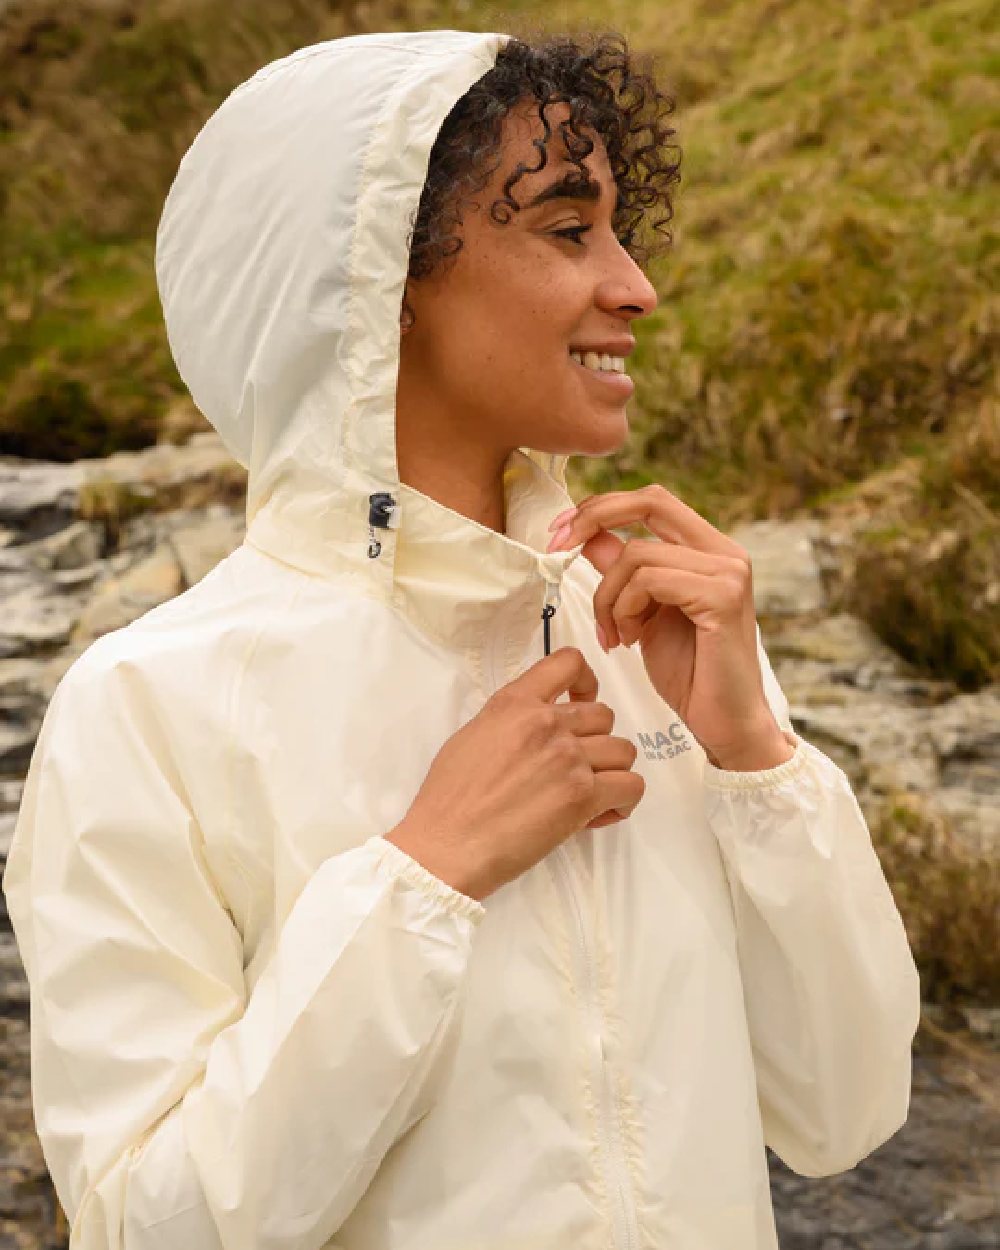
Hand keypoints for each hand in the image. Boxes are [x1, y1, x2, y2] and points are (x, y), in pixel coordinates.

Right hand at [387, 648, 645, 901]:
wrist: (447, 844)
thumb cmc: (448, 798)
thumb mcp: (472, 736)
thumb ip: (510, 722)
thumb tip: (536, 731)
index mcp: (515, 703)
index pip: (569, 662)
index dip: (586, 681)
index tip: (582, 701)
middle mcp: (547, 722)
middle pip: (604, 716)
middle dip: (596, 742)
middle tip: (576, 768)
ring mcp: (568, 758)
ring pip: (623, 751)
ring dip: (611, 773)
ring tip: (590, 795)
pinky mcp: (582, 796)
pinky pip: (631, 786)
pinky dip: (622, 801)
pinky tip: (600, 814)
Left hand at [546, 485, 793, 769]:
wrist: (725, 724)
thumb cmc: (690, 673)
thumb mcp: (642, 614)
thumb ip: (622, 574)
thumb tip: (587, 537)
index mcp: (709, 550)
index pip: (652, 500)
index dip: (601, 507)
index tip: (559, 531)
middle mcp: (724, 552)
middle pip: (649, 501)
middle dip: (592, 518)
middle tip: (555, 546)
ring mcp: (727, 572)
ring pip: (637, 554)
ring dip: (608, 597)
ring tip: (615, 635)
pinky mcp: (722, 597)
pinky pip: (649, 582)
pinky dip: (625, 610)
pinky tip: (630, 640)